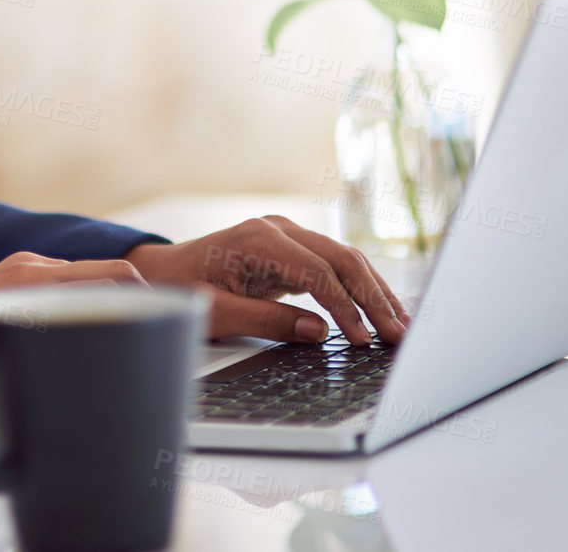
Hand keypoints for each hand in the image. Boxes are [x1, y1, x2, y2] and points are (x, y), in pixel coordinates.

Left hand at [0, 251, 146, 389]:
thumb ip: (41, 373)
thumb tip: (83, 395)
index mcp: (31, 280)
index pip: (111, 274)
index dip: (148, 297)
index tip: (170, 320)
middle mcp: (30, 266)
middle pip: (104, 276)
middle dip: (131, 305)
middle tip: (155, 340)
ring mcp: (22, 269)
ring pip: (83, 280)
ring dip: (105, 306)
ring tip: (125, 342)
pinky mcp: (14, 278)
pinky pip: (62, 286)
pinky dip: (81, 306)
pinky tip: (87, 336)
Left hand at [123, 215, 409, 345]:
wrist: (166, 271)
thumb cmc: (183, 290)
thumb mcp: (216, 312)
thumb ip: (266, 320)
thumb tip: (319, 330)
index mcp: (256, 238)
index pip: (315, 270)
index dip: (344, 305)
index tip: (362, 338)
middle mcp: (276, 228)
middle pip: (339, 257)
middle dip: (372, 296)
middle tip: (399, 335)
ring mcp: (286, 234)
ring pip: (344, 258)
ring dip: (374, 291)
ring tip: (402, 326)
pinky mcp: (293, 248)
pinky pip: (334, 265)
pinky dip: (360, 288)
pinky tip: (381, 311)